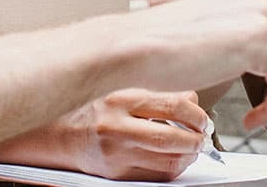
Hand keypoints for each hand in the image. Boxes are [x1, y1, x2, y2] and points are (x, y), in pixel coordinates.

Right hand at [62, 89, 207, 180]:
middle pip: (170, 139)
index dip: (196, 115)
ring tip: (192, 148)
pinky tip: (175, 158)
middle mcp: (116, 127)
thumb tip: (192, 100)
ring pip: (167, 162)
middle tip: (203, 136)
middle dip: (196, 140)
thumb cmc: (95, 109)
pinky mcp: (116, 175)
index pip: (172, 105)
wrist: (63, 134)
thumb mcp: (124, 90)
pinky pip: (156, 177)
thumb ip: (158, 93)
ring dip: (188, 156)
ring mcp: (115, 154)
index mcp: (121, 99)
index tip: (202, 119)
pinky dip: (173, 169)